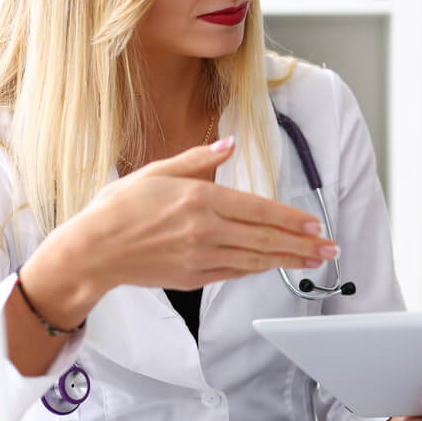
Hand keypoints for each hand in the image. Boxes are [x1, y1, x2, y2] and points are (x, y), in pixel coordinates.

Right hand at [22, 138, 338, 320]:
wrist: (91, 251)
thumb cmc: (120, 208)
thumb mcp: (159, 171)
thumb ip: (200, 159)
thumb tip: (231, 143)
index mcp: (200, 200)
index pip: (259, 210)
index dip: (292, 219)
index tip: (316, 225)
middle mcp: (205, 231)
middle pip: (265, 238)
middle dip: (303, 244)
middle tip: (330, 249)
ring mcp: (200, 257)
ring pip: (256, 260)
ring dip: (290, 260)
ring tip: (316, 261)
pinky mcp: (193, 277)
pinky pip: (236, 272)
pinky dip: (259, 269)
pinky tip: (276, 265)